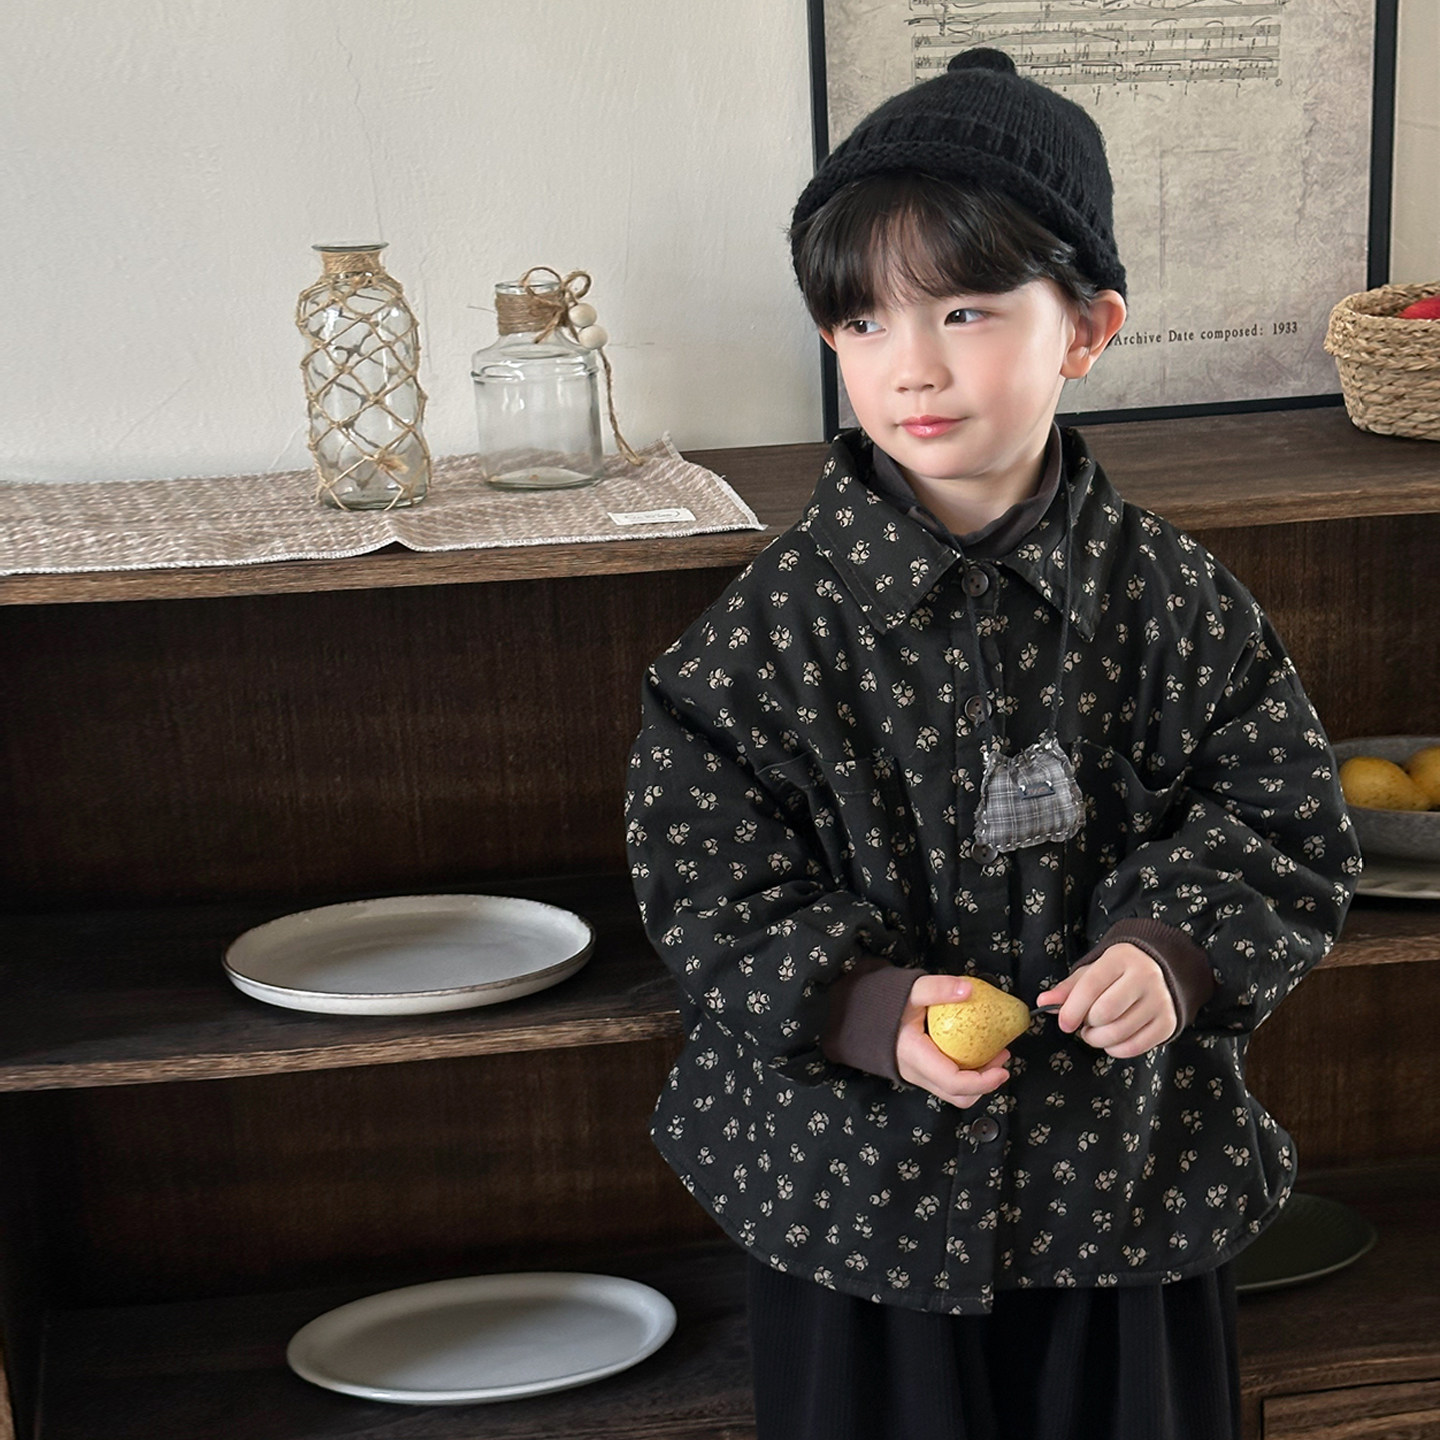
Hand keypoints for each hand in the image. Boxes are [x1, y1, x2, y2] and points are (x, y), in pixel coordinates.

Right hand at [896, 974, 1012, 1107]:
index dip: (982, 1082)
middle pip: (958, 1095)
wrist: (859, 1013)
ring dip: (978, 1080)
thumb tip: (968, 990)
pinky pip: (948, 1082)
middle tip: (1002, 1057)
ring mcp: (918, 1075)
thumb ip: (938, 988)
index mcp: (914, 1056)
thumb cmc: (884, 1003)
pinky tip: (975, 1050)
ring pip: (954, 1093)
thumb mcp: (910, 990)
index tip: (1003, 1068)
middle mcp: (916, 1073)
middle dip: (986, 1083)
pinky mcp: (921, 1071)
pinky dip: (967, 1073)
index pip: (953, 1082)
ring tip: (993, 1054)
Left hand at [1036, 943, 1176, 1057]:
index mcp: (1121, 959)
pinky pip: (1135, 1047)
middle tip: (1084, 1023)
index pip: (1091, 986)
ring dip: (1099, 1040)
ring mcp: (1160, 1001)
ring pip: (1119, 1032)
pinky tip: (1111, 1041)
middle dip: (1087, 1025)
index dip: (1072, 1009)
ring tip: (1095, 1032)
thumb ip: (1068, 988)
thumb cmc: (1118, 974)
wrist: (1160, 972)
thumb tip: (1044, 1002)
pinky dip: (1116, 1050)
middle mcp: (1145, 977)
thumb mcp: (1092, 972)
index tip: (1064, 1023)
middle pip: (1105, 1012)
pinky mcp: (1168, 1023)